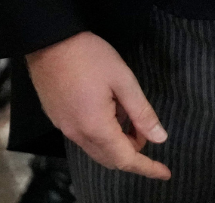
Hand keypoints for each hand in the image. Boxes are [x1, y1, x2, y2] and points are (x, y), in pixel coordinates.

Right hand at [25, 31, 170, 179]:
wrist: (49, 41)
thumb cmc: (89, 56)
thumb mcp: (123, 80)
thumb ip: (142, 112)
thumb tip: (159, 138)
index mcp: (95, 127)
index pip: (125, 159)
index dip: (147, 168)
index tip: (166, 172)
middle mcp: (77, 134)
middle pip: (110, 158)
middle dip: (133, 151)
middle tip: (147, 129)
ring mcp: (64, 127)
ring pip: (97, 148)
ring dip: (118, 141)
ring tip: (130, 115)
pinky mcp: (58, 118)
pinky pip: (84, 136)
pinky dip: (103, 132)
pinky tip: (111, 109)